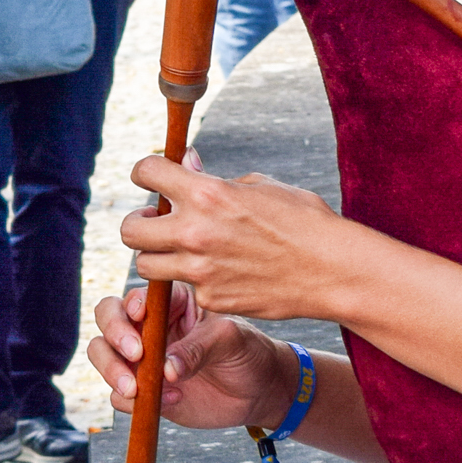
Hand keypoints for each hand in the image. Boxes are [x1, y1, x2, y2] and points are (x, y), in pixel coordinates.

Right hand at [88, 281, 290, 431]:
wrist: (259, 392)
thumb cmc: (248, 353)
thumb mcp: (231, 340)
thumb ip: (199, 347)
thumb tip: (166, 369)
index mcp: (171, 302)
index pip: (138, 295)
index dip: (131, 305)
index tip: (140, 318)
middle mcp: (149, 327)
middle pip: (107, 318)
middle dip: (113, 335)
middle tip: (135, 356)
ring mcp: (142, 360)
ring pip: (102, 354)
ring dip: (111, 370)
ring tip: (137, 390)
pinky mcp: (143, 391)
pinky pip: (118, 395)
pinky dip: (133, 401)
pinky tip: (173, 401)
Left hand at [122, 156, 348, 320]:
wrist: (332, 270)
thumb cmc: (302, 219)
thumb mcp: (260, 185)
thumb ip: (213, 180)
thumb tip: (185, 163)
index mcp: (205, 194)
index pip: (145, 172)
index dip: (146, 173)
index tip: (152, 178)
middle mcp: (194, 232)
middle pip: (129, 229)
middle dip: (139, 224)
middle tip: (156, 223)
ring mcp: (199, 270)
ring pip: (146, 266)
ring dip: (158, 256)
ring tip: (182, 250)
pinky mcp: (211, 299)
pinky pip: (186, 288)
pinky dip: (196, 281)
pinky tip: (222, 273)